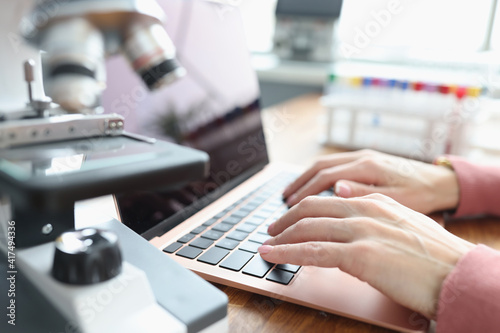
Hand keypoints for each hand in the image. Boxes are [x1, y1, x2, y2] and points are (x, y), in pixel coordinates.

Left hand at [259, 194, 474, 318]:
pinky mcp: (360, 256)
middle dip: (285, 219)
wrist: (459, 274)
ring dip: (280, 237)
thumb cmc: (436, 257)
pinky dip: (287, 252)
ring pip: (307, 228)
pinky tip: (272, 256)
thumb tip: (355, 226)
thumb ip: (377, 220)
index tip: (290, 217)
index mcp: (375, 202)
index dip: (303, 208)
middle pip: (311, 208)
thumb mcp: (404, 227)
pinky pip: (313, 251)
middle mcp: (365, 210)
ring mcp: (361, 231)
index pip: (327, 199)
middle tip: (271, 229)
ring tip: (266, 245)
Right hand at [283, 149, 458, 214]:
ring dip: (304, 178)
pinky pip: (333, 165)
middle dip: (298, 184)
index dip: (305, 193)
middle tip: (282, 202)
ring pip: (324, 164)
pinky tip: (311, 187)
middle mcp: (361, 157)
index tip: (290, 208)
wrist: (441, 181)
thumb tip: (336, 188)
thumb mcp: (397, 200)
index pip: (325, 177)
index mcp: (367, 167)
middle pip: (319, 167)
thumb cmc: (421, 195)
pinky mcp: (364, 160)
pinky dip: (317, 175)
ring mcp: (362, 156)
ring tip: (289, 195)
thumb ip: (365, 193)